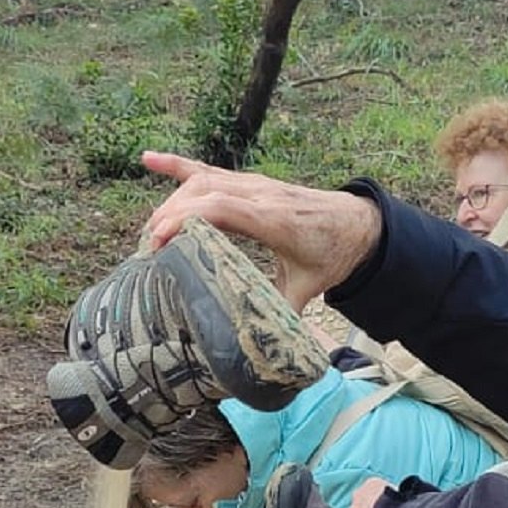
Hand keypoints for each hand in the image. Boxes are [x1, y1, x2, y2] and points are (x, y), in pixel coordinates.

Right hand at [140, 153, 382, 303]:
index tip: (159, 243)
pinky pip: (208, 169)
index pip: (219, 208)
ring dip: (171, 199)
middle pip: (203, 191)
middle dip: (169, 215)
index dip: (184, 220)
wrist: (358, 224)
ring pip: (203, 180)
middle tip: (149, 247)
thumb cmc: (333, 254)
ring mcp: (255, 184)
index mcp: (274, 219)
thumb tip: (266, 348)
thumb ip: (285, 314)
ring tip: (150, 228)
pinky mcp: (250, 183)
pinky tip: (149, 159)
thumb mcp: (310, 288)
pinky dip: (177, 165)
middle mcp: (261, 195)